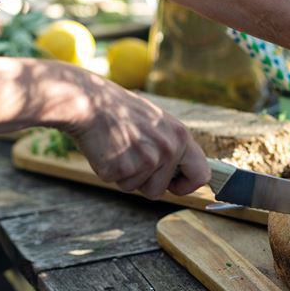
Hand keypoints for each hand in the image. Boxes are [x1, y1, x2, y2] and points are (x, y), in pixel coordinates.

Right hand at [46, 66, 209, 197]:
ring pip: (139, 189)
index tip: (175, 186)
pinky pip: (118, 184)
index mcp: (181, 136)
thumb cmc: (120, 111)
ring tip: (118, 148)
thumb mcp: (157, 122)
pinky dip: (109, 172)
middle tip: (131, 156)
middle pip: (161, 190)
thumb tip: (183, 172)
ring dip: (126, 177)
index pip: (201, 174)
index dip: (187, 185)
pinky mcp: (125, 168)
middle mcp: (169, 149)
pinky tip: (106, 150)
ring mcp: (148, 160)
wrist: (88, 100)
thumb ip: (172, 145)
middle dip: (145, 182)